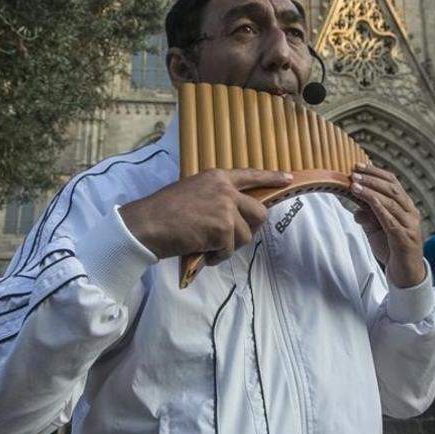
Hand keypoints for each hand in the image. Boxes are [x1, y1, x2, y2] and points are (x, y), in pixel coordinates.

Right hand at [120, 169, 291, 265]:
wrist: (147, 224)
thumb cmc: (163, 212)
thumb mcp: (192, 192)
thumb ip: (214, 197)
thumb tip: (231, 214)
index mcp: (217, 177)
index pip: (251, 176)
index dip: (271, 178)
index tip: (287, 179)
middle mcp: (226, 190)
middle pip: (259, 212)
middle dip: (251, 229)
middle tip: (233, 238)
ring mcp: (226, 209)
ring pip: (246, 236)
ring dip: (229, 246)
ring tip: (207, 246)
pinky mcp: (223, 229)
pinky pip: (229, 250)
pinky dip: (217, 257)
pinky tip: (201, 253)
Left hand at [349, 162, 424, 287]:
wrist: (406, 274)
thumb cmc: (392, 250)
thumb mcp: (376, 230)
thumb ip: (368, 217)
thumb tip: (357, 209)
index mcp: (406, 207)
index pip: (393, 182)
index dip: (376, 172)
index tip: (358, 166)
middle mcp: (411, 212)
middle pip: (392, 188)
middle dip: (371, 178)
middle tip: (354, 173)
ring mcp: (410, 225)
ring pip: (391, 202)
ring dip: (371, 191)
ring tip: (354, 185)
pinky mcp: (405, 238)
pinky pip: (391, 220)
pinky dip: (379, 208)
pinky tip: (368, 201)